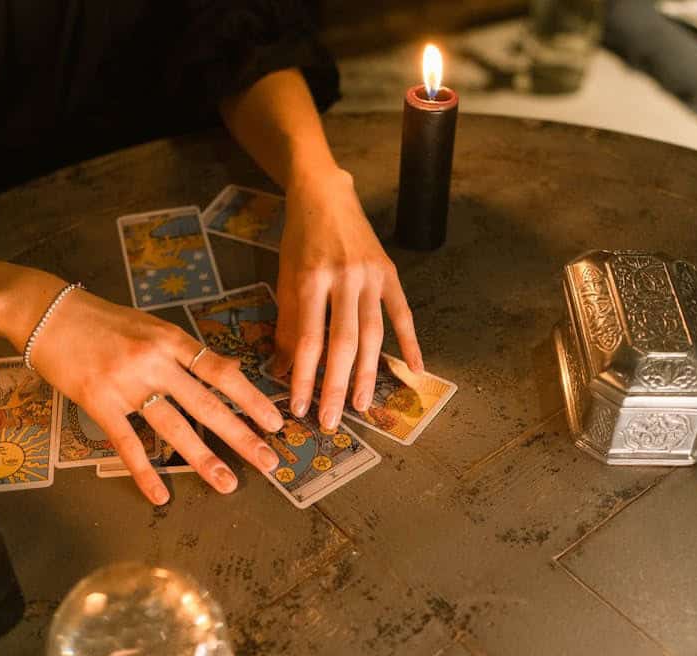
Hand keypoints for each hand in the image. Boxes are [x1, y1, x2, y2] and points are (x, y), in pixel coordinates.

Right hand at [31, 290, 283, 504]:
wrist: (46, 312)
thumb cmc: (100, 319)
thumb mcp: (149, 326)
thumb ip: (183, 351)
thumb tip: (224, 372)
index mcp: (170, 339)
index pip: (220, 372)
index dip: (250, 398)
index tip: (274, 421)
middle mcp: (154, 361)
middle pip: (206, 404)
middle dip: (241, 435)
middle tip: (269, 461)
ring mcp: (127, 383)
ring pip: (174, 428)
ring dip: (204, 459)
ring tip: (227, 483)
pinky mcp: (99, 403)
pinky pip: (127, 443)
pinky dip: (145, 472)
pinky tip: (161, 495)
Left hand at [272, 168, 422, 429]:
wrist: (325, 193)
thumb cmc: (299, 239)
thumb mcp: (285, 277)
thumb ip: (286, 323)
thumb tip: (281, 371)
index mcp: (311, 279)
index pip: (308, 339)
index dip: (303, 376)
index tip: (299, 407)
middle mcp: (345, 278)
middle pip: (343, 343)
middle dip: (336, 386)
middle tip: (332, 420)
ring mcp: (371, 276)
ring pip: (373, 334)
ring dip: (368, 373)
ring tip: (362, 405)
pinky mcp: (390, 273)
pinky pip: (402, 314)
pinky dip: (411, 343)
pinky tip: (416, 370)